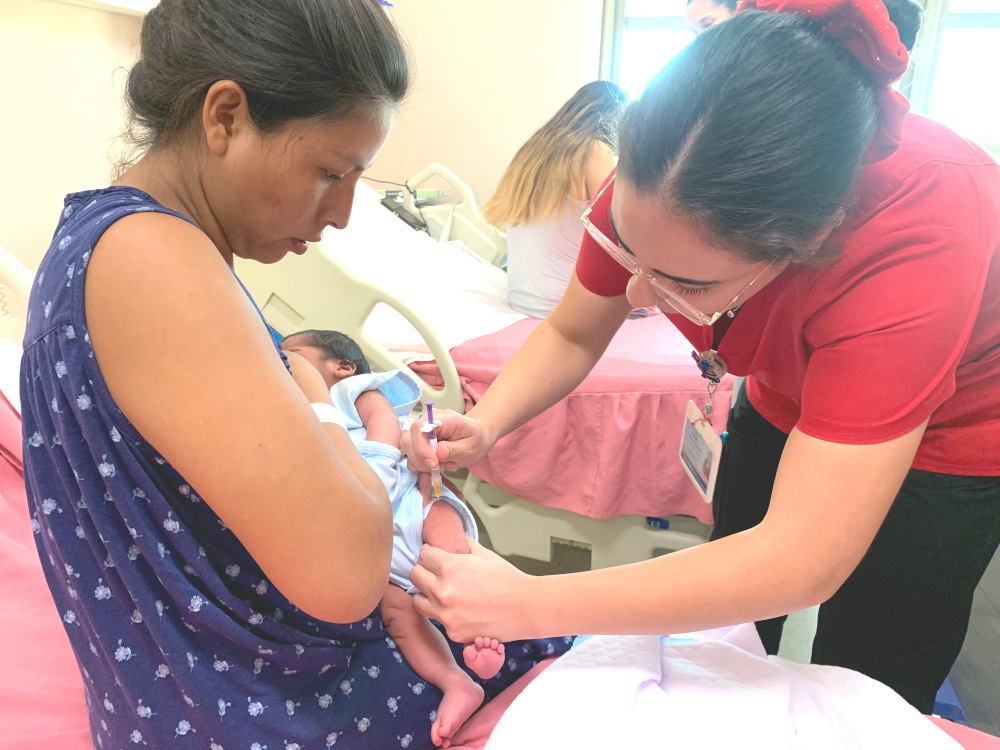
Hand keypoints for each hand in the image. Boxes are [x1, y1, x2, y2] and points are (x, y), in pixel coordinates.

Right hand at [404, 410, 494, 472]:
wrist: (476, 438)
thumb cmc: (475, 438)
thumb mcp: (471, 445)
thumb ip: (455, 449)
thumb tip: (438, 452)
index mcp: (439, 418)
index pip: (418, 429)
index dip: (422, 449)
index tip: (434, 464)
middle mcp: (425, 423)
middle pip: (408, 442)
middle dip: (422, 460)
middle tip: (441, 467)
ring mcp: (420, 434)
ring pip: (409, 453)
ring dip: (424, 466)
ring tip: (446, 465)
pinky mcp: (419, 446)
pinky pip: (414, 460)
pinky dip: (422, 471)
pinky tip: (434, 476)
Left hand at [411, 539, 534, 642]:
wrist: (526, 608)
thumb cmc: (507, 579)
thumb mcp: (484, 554)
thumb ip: (463, 545)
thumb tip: (453, 538)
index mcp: (449, 567)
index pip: (422, 555)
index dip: (430, 554)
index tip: (435, 557)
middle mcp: (442, 591)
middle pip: (415, 576)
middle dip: (425, 572)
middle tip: (436, 574)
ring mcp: (445, 615)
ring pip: (418, 601)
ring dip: (427, 595)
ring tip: (442, 593)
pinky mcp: (453, 632)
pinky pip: (438, 620)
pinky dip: (446, 615)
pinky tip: (460, 610)